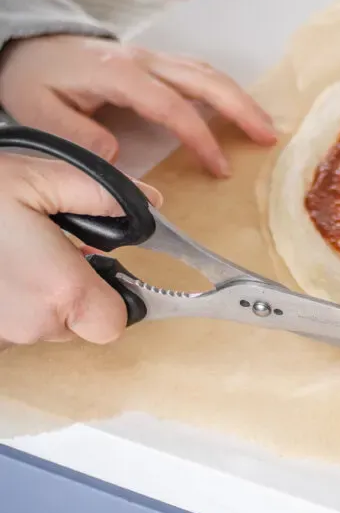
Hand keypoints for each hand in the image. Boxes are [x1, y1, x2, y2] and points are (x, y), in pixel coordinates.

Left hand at [0, 35, 276, 176]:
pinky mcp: (154, 64)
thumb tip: (117, 157)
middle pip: (205, 80)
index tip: (220, 169)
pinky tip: (238, 110)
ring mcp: (151, 59)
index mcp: (119, 75)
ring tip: (264, 128)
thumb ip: (77, 137)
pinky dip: (225, 90)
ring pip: (208, 73)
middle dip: (242, 110)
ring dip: (240, 99)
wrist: (28, 48)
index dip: (202, 138)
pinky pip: (198, 72)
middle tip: (269, 139)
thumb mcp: (38, 112)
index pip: (173, 107)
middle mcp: (143, 61)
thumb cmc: (34, 81)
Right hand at [0, 152, 161, 345]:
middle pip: (79, 325)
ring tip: (12, 252)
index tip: (96, 265)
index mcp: (63, 292)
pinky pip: (10, 324)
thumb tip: (151, 204)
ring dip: (38, 296)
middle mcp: (33, 325)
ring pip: (42, 327)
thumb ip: (107, 195)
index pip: (116, 321)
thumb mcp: (43, 177)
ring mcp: (0, 334)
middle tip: (50, 247)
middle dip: (75, 290)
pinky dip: (8, 300)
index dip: (113, 294)